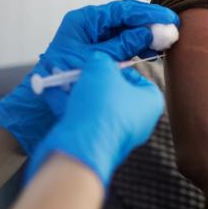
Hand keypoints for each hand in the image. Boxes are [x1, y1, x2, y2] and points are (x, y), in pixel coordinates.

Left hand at [0, 0, 178, 154]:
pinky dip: (140, 46)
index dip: (148, 13)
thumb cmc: (62, 81)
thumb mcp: (97, 59)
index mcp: (85, 20)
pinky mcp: (102, 52)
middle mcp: (91, 25)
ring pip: (128, 30)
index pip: (123, 10)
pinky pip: (125, 43)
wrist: (41, 108)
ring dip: (147, 34)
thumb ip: (125, 45)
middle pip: (128, 18)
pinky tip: (153, 51)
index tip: (169, 18)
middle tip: (173, 27)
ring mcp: (96, 38)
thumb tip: (152, 33)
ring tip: (167, 40)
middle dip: (151, 22)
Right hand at [26, 51, 164, 186]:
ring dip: (80, 94)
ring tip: (63, 82)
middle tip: (80, 73)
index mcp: (151, 101)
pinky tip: (56, 98)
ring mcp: (120, 136)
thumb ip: (102, 59)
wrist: (81, 148)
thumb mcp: (102, 68)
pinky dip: (72, 110)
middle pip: (115, 92)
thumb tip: (98, 61)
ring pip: (98, 107)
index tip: (100, 66)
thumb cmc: (101, 106)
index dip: (115, 69)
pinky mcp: (98, 146)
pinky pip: (86, 122)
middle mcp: (140, 121)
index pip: (136, 77)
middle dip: (94, 82)